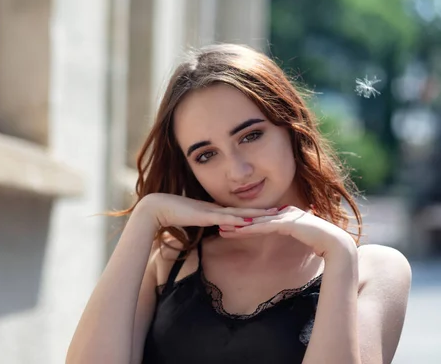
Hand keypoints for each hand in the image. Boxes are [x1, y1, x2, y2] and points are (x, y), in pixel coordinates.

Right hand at [133, 193, 279, 230]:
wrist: (156, 208)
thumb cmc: (170, 215)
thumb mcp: (190, 221)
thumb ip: (199, 226)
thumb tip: (206, 232)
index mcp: (214, 210)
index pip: (239, 211)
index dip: (255, 210)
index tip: (271, 211)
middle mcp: (216, 207)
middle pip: (245, 209)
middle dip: (264, 210)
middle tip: (284, 210)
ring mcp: (212, 210)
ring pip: (240, 212)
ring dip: (258, 214)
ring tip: (276, 215)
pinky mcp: (206, 215)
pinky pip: (226, 218)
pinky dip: (240, 219)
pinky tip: (252, 221)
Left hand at [219, 205, 356, 258]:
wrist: (335, 243)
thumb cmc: (322, 242)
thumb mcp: (304, 237)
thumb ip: (296, 234)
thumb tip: (292, 235)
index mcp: (287, 215)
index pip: (260, 220)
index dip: (244, 223)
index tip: (230, 227)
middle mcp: (285, 213)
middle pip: (256, 218)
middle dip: (237, 223)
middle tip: (219, 226)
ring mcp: (286, 217)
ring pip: (257, 222)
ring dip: (239, 226)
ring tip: (223, 229)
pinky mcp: (288, 224)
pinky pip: (266, 227)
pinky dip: (252, 229)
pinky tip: (240, 231)